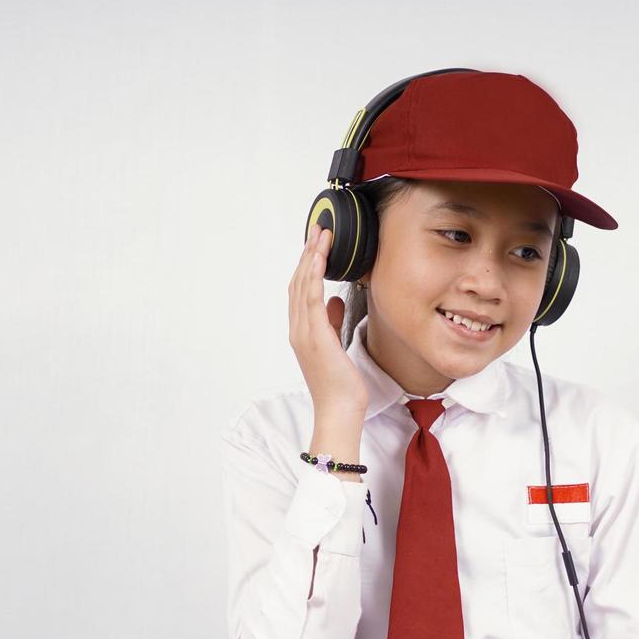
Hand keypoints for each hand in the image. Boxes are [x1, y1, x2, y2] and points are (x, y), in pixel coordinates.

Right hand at [288, 225, 366, 418]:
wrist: (339, 409)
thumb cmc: (341, 384)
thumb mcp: (337, 346)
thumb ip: (332, 321)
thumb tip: (334, 301)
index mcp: (302, 331)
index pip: (300, 290)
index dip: (306, 264)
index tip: (316, 244)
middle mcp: (298, 329)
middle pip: (298, 282)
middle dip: (307, 254)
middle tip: (318, 230)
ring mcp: (303, 332)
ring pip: (302, 285)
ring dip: (311, 257)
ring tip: (321, 235)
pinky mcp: (314, 336)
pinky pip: (310, 298)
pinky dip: (313, 275)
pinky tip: (320, 258)